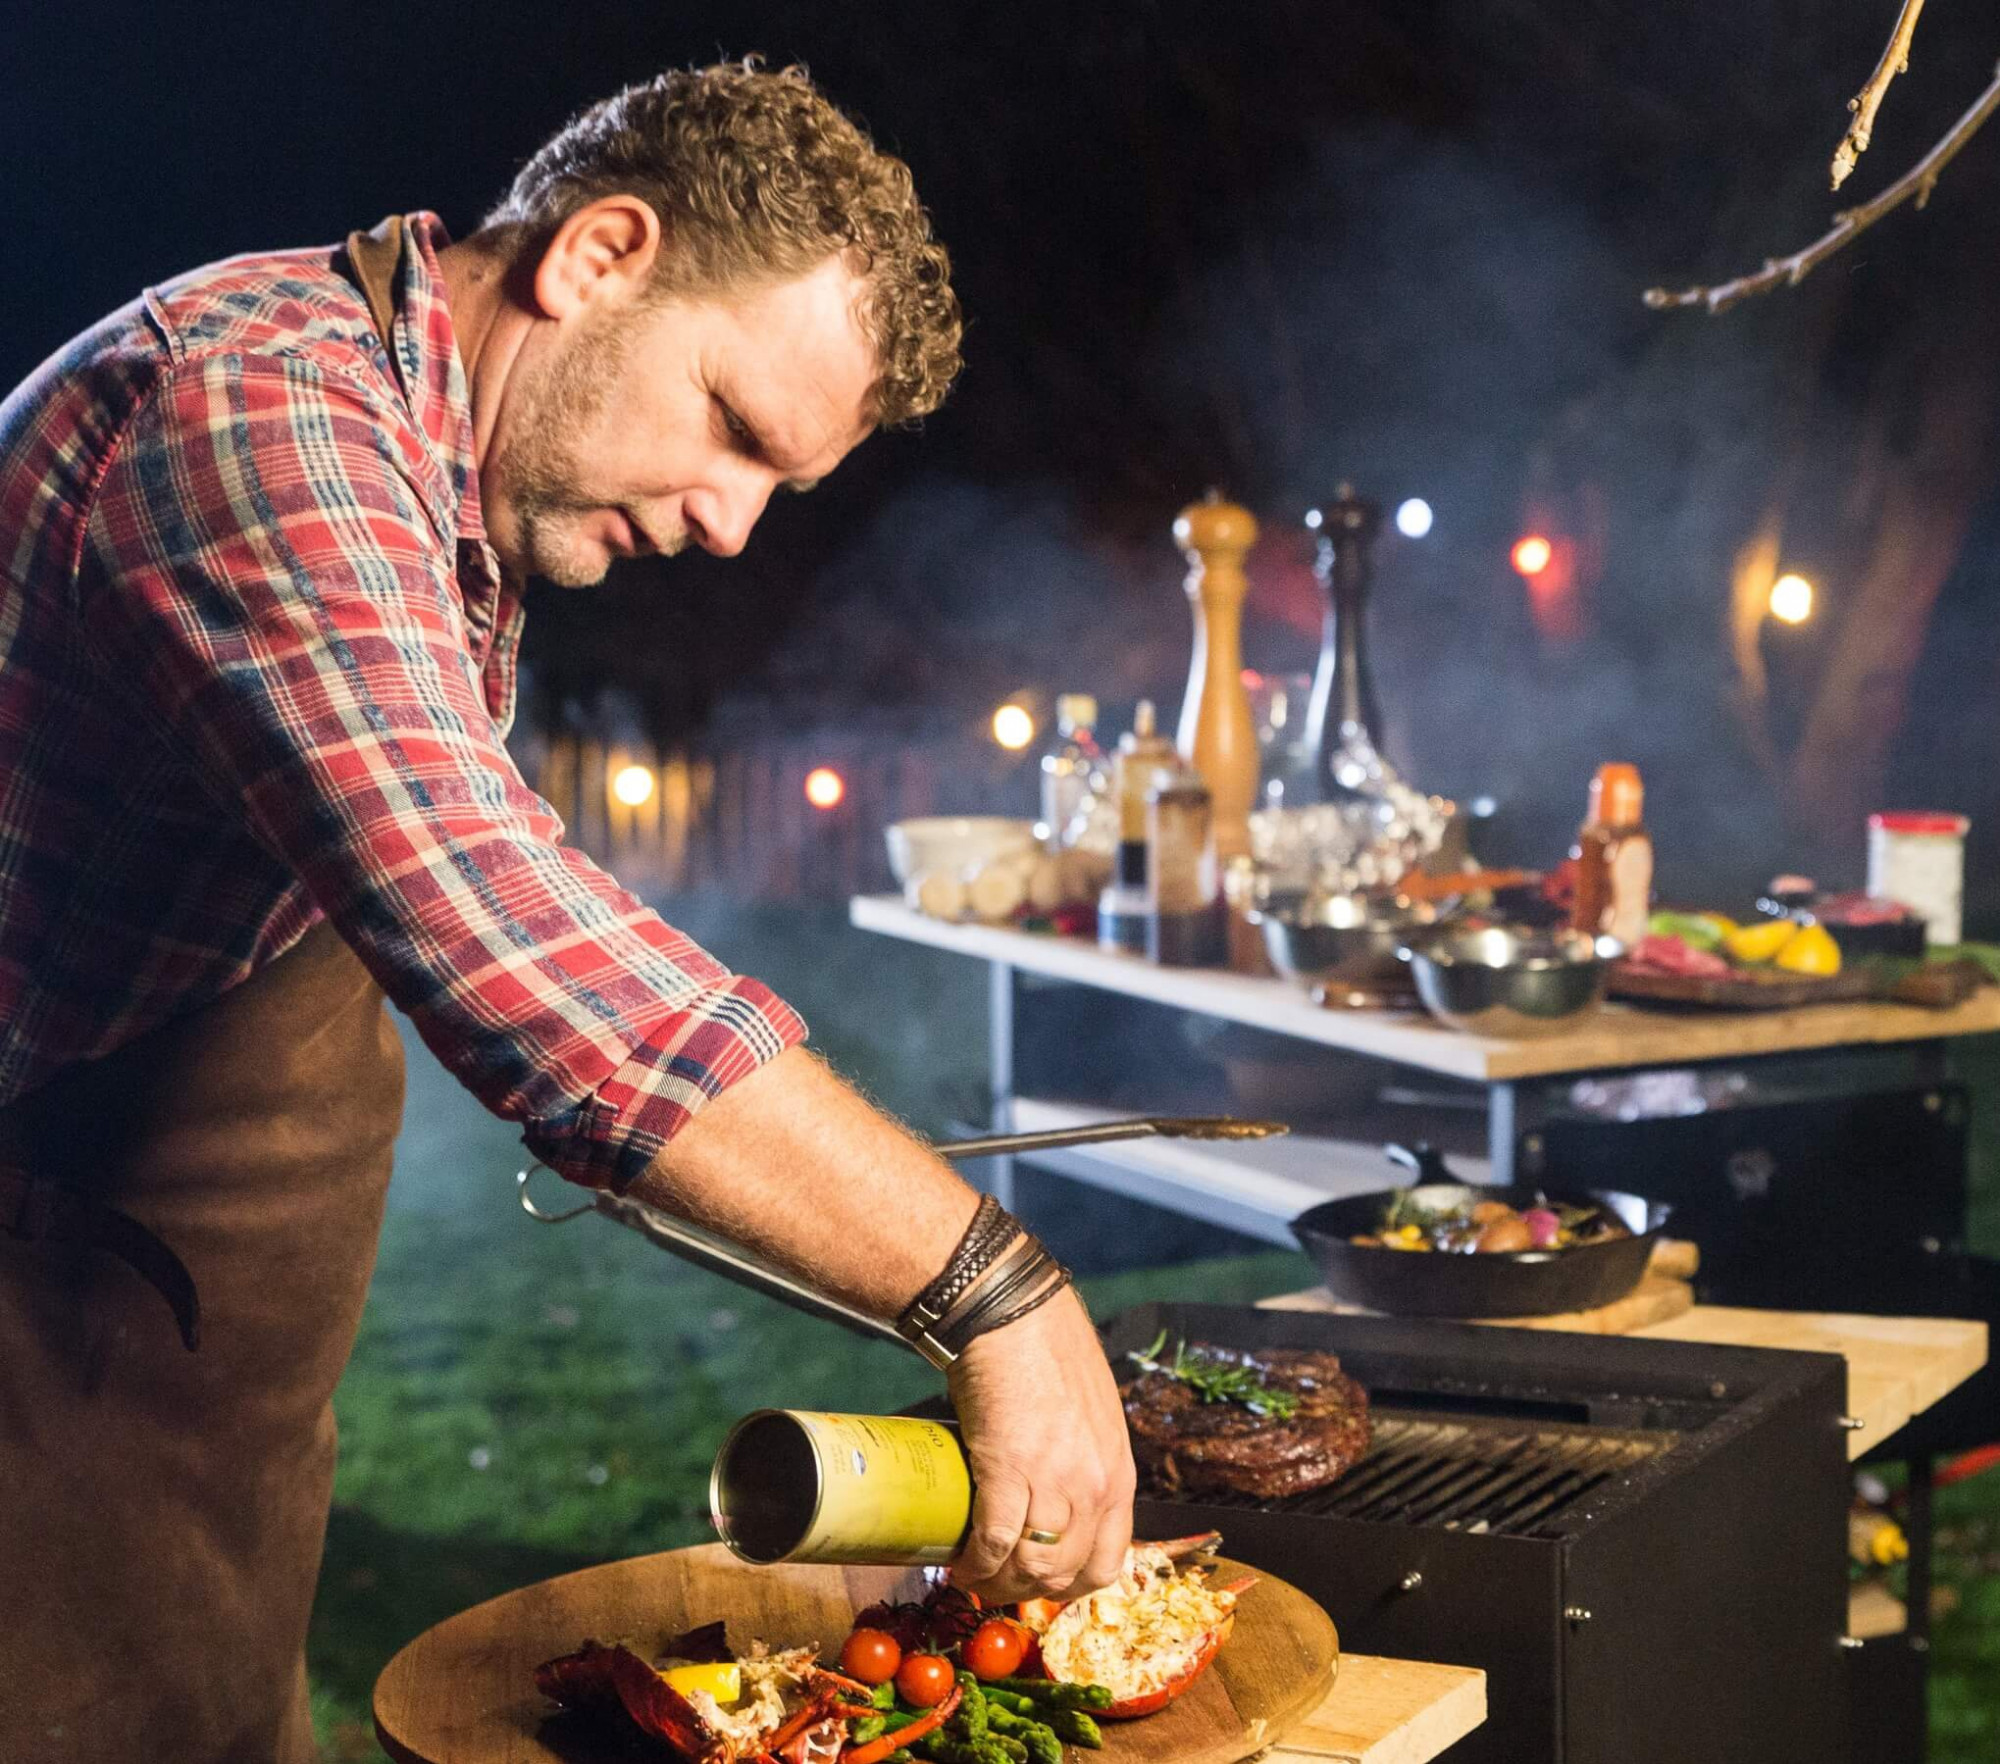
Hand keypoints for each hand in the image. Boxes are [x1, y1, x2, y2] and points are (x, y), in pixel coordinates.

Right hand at [945, 1286, 1135, 1603]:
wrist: (1014, 1313)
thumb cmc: (1048, 1354)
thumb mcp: (1091, 1417)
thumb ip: (1085, 1459)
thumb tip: (1057, 1498)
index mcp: (1119, 1474)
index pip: (1110, 1562)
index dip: (1072, 1586)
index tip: (1041, 1584)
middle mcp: (1094, 1486)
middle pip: (1066, 1574)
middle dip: (1027, 1592)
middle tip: (996, 1585)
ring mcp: (1055, 1480)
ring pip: (1031, 1567)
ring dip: (997, 1583)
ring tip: (972, 1575)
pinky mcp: (1009, 1468)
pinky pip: (994, 1541)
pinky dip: (974, 1563)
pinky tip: (958, 1562)